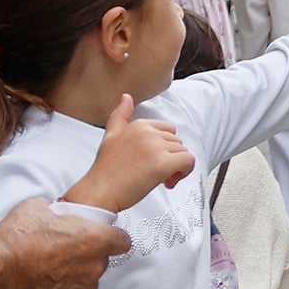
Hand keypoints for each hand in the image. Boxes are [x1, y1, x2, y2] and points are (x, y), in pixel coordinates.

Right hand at [0, 192, 131, 288]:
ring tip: (52, 272)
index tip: (101, 238)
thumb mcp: (36, 208)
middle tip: (64, 252)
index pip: (122, 241)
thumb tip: (54, 212)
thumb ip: (56, 211)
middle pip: (102, 261)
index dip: (112, 238)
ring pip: (89, 282)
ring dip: (77, 277)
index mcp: (93, 238)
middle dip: (88, 256)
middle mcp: (93, 267)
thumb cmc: (15, 241)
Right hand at [67, 96, 195, 214]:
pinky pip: (188, 161)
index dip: (164, 147)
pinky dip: (185, 172)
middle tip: (156, 174)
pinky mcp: (162, 164)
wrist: (100, 191)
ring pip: (183, 152)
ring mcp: (155, 147)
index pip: (167, 130)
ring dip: (176, 168)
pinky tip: (170, 181)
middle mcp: (148, 132)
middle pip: (176, 142)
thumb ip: (120, 115)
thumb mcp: (110, 135)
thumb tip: (126, 97)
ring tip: (160, 180)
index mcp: (139, 125)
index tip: (152, 160)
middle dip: (170, 158)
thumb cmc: (105, 169)